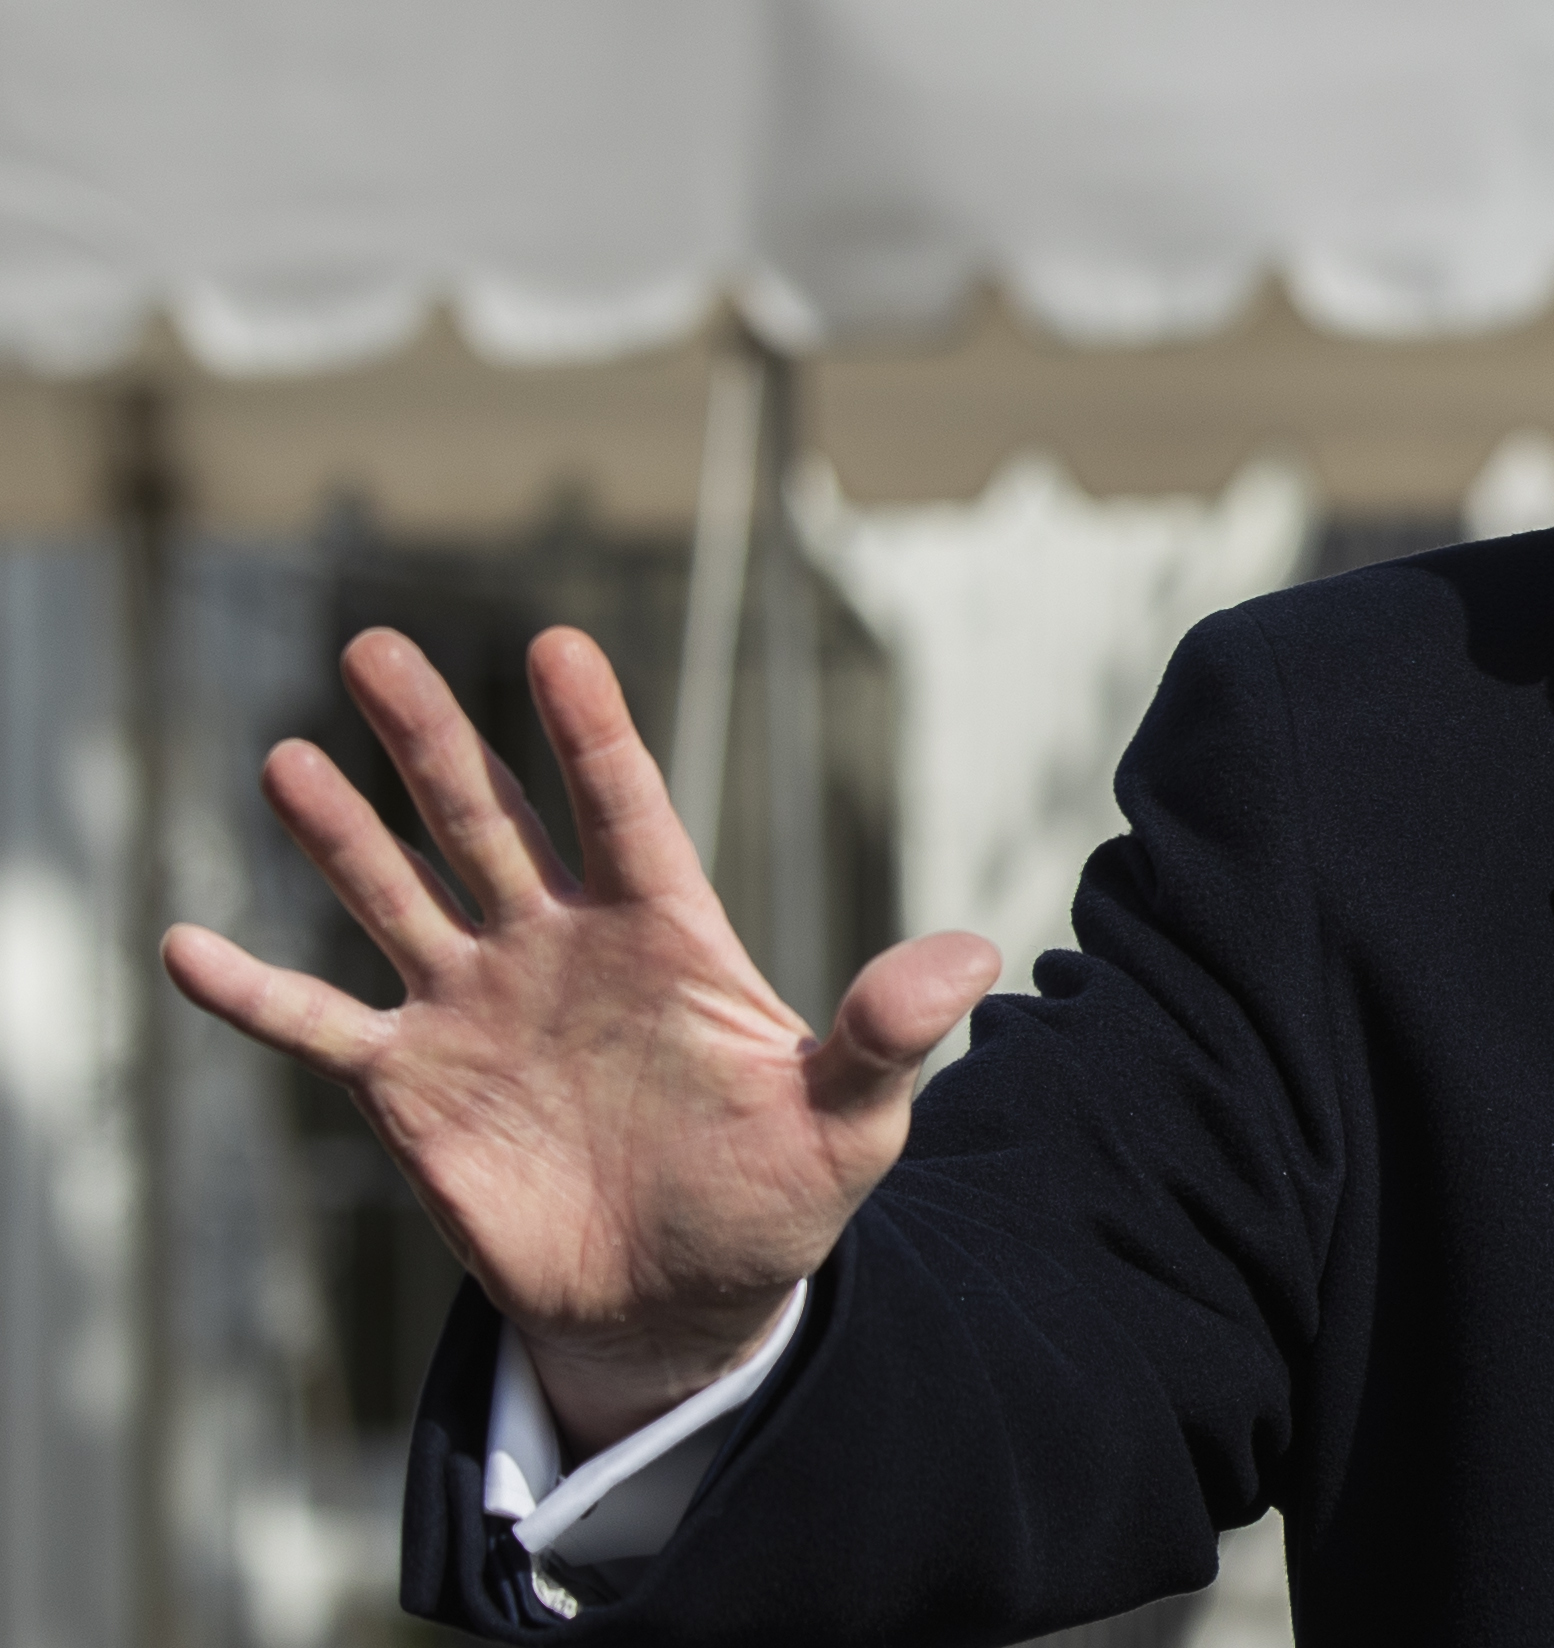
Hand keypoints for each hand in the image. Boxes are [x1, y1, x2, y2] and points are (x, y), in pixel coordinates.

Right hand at [164, 626, 999, 1453]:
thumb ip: (888, 1032)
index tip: (557, 647)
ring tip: (288, 759)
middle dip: (434, 739)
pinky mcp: (412, 1088)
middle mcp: (557, 946)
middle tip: (377, 646)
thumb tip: (978, 956)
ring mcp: (476, 1008)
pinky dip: (252, 993)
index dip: (590, 732)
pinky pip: (319, 1027)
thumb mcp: (850, 1120)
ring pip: (396, 895)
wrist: (683, 1299)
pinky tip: (183, 945)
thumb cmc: (775, 1193)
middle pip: (487, 820)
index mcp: (664, 934)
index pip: (624, 808)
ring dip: (341, 833)